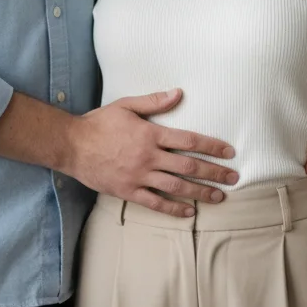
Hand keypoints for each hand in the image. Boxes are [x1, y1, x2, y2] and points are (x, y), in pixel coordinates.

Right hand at [64, 88, 238, 217]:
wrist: (73, 145)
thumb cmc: (100, 122)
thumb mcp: (127, 105)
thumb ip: (154, 102)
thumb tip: (179, 93)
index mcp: (150, 134)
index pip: (189, 140)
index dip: (211, 146)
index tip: (229, 152)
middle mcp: (149, 156)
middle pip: (189, 166)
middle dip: (214, 172)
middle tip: (234, 177)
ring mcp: (139, 176)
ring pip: (176, 186)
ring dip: (200, 192)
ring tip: (219, 197)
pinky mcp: (128, 191)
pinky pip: (156, 203)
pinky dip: (174, 209)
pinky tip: (189, 213)